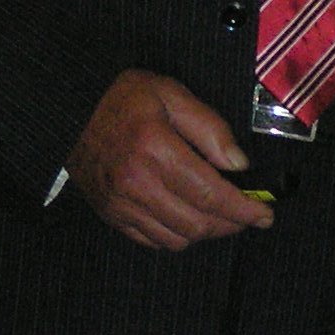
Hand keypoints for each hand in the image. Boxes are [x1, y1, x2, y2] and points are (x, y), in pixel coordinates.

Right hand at [67, 69, 273, 249]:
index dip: (244, 209)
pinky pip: (153, 241)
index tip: (265, 213)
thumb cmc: (122, 96)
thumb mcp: (170, 93)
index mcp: (155, 149)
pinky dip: (178, 237)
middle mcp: (137, 183)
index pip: (210, 194)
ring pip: (177, 239)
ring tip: (221, 215)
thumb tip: (239, 164)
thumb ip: (209, 127)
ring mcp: (121, 204)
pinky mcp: (111, 214)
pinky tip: (188, 218)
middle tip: (249, 214)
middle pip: (197, 224)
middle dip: (231, 224)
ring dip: (206, 233)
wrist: (70, 109)